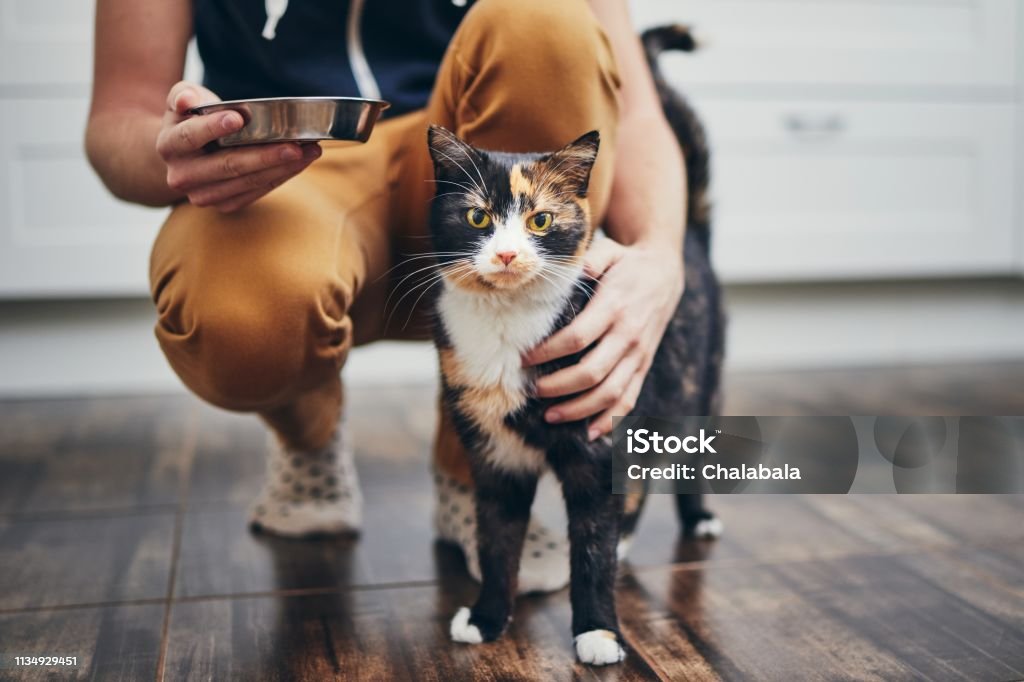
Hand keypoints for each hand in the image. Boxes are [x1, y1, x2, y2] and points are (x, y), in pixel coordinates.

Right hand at [156, 81, 321, 212]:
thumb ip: (183, 95)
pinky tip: (301, 163)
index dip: (213, 127)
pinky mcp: (224, 205)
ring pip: (247, 182)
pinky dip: (281, 177)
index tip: (238, 118)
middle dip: (264, 155)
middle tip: (295, 145)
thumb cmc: (191, 119)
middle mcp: (182, 175)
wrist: (185, 155)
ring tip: (309, 151)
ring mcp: (203, 195)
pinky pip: (257, 193)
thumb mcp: (183, 100)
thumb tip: (187, 101)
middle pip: (227, 166)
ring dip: (282, 168)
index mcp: (169, 145)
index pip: (190, 136)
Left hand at [522, 238, 683, 440]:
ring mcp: (638, 354)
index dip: (548, 353)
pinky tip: (590, 433)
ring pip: (610, 393)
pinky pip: (629, 399)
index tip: (525, 359)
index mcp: (614, 307)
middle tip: (532, 391)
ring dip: (579, 409)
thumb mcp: (608, 252)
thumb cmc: (626, 263)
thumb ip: (589, 261)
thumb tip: (569, 272)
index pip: (577, 338)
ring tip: (550, 416)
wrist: (665, 271)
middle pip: (591, 373)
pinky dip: (611, 419)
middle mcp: (628, 335)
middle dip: (558, 387)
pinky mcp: (644, 365)